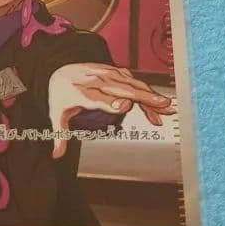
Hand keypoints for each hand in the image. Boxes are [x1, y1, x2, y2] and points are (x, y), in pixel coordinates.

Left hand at [48, 62, 174, 158]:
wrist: (61, 70)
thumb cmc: (62, 94)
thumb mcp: (56, 114)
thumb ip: (59, 135)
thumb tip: (56, 155)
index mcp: (81, 92)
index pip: (97, 97)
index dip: (111, 101)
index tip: (126, 106)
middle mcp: (96, 81)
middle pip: (121, 89)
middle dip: (143, 96)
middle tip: (161, 105)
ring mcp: (107, 74)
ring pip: (132, 84)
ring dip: (151, 95)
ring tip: (168, 107)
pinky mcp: (115, 72)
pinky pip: (134, 82)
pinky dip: (147, 94)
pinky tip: (158, 107)